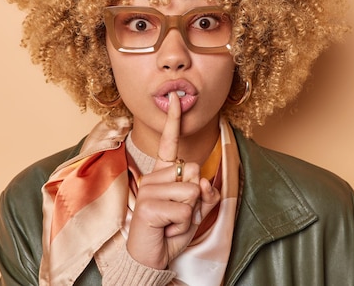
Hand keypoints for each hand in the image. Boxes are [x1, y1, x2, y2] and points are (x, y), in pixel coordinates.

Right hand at [126, 92, 220, 269]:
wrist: (152, 257)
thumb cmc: (171, 230)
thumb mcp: (196, 211)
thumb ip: (205, 194)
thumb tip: (203, 181)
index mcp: (164, 174)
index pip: (170, 143)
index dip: (174, 120)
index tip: (175, 98)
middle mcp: (155, 177)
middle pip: (195, 171)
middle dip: (196, 198)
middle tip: (178, 213)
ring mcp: (150, 189)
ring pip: (191, 191)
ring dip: (189, 213)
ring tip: (172, 221)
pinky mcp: (148, 206)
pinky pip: (184, 210)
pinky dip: (182, 224)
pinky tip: (166, 228)